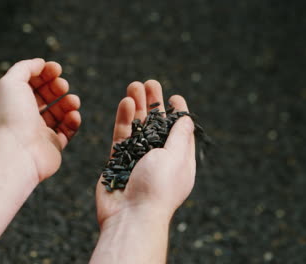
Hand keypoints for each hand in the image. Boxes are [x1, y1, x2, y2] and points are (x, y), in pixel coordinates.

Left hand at [0, 58, 80, 181]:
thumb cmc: (12, 117)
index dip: (44, 73)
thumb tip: (40, 63)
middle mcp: (24, 116)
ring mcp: (39, 132)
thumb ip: (25, 68)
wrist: (19, 152)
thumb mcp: (11, 82)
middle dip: (57, 87)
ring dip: (69, 103)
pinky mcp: (53, 146)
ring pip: (59, 113)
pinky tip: (74, 115)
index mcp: (13, 101)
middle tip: (63, 85)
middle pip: (45, 97)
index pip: (31, 83)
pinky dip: (73, 121)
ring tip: (74, 101)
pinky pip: (67, 131)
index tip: (56, 68)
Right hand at [95, 80, 195, 226]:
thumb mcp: (176, 158)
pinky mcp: (118, 161)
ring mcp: (138, 159)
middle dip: (154, 104)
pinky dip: (124, 119)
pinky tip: (126, 101)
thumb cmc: (158, 188)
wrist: (131, 217)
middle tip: (151, 83)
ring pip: (138, 127)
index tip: (175, 97)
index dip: (178, 113)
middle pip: (157, 125)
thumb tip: (187, 119)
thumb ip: (180, 136)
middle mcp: (160, 158)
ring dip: (138, 106)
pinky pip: (122, 136)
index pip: (180, 131)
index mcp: (179, 160)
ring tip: (135, 85)